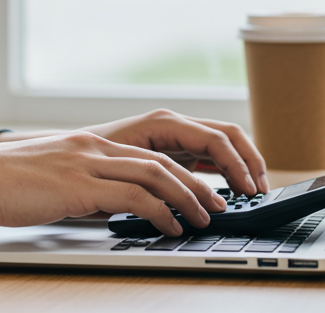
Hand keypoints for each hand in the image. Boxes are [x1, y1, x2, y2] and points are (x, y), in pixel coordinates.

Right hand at [0, 132, 224, 236]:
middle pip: (163, 160)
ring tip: (204, 218)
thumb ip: (84, 187)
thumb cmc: (4, 184)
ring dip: (188, 197)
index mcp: (90, 144)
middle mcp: (94, 147)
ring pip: (156, 173)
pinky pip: (133, 196)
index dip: (184, 170)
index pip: (151, 151)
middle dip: (199, 183)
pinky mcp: (78, 185)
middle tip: (220, 205)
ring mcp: (86, 163)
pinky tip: (169, 227)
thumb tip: (110, 208)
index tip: (205, 189)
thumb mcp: (54, 180)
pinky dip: (160, 212)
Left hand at [81, 110, 269, 194]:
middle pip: (226, 136)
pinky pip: (208, 157)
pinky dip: (225, 172)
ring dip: (241, 166)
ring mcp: (174, 138)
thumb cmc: (86, 160)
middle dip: (249, 161)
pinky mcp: (172, 152)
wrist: (63, 159)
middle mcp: (172, 126)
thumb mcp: (122, 169)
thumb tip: (183, 201)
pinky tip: (230, 192)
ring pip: (221, 145)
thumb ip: (155, 180)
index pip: (215, 139)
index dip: (236, 164)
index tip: (248, 190)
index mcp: (163, 124)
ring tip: (252, 194)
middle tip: (260, 192)